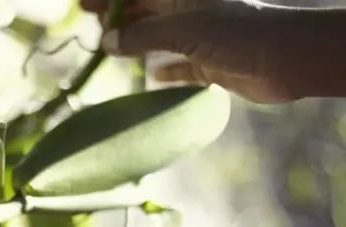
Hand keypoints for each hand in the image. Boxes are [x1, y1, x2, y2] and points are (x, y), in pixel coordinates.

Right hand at [82, 0, 345, 101]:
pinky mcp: (210, 63)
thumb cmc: (234, 33)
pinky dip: (166, 71)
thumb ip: (142, 35)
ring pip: (159, 37)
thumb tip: (107, 43)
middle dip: (118, 18)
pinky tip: (153, 77)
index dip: (110, 0)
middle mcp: (188, 12)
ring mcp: (200, 37)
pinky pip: (181, 66)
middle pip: (145, 11)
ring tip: (111, 52)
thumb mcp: (181, 29)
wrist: (283, 58)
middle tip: (91, 28)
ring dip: (137, 43)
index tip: (83, 7)